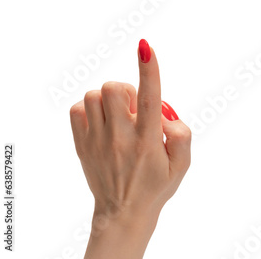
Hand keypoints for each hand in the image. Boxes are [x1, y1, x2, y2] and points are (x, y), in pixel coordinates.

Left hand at [69, 39, 190, 258]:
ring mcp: (97, 141)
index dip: (149, 70)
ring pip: (94, 95)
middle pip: (113, 88)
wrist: (123, 212)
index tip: (145, 47)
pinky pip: (78, 109)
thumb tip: (165, 114)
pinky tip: (103, 121)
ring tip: (119, 116)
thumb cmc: (156, 185)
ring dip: (109, 98)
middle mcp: (121, 138)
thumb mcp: (183, 164)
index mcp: (148, 141)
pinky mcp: (82, 144)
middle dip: (127, 89)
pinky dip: (90, 108)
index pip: (151, 99)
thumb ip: (182, 135)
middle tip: (135, 108)